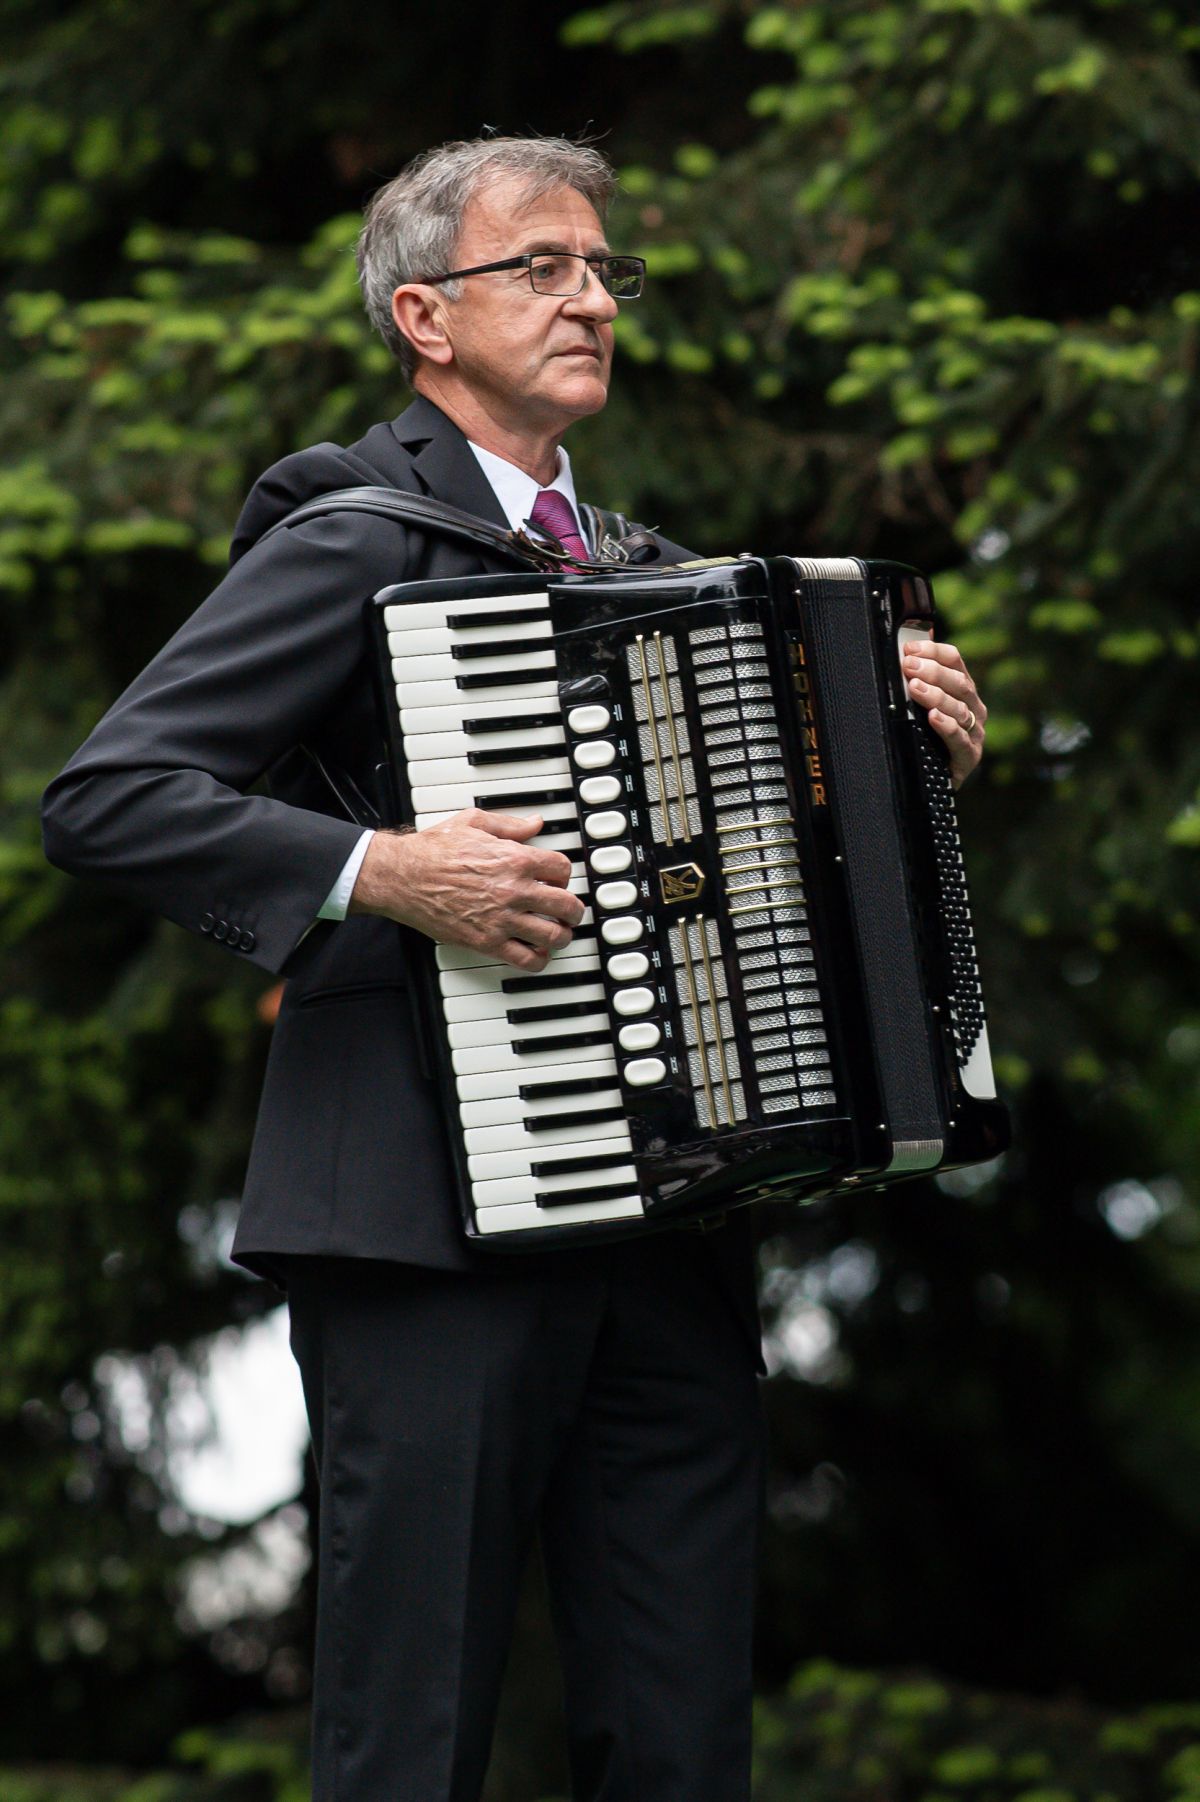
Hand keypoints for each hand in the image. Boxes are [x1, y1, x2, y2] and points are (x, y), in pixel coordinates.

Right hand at [349, 809, 584, 970]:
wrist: (403, 876)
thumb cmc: (433, 850)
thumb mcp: (474, 823)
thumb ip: (510, 825)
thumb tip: (535, 824)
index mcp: (515, 858)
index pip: (562, 869)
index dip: (564, 875)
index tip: (558, 880)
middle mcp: (514, 890)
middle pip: (566, 905)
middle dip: (573, 910)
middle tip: (569, 911)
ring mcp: (502, 919)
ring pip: (553, 935)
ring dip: (561, 935)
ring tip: (558, 933)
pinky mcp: (486, 941)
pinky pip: (526, 959)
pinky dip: (539, 960)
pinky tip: (538, 953)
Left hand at [902, 638, 985, 787]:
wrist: (933, 781)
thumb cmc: (926, 736)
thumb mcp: (920, 706)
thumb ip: (916, 678)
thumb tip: (904, 645)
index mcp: (962, 689)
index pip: (954, 661)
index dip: (933, 651)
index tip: (910, 648)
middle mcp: (973, 707)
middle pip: (959, 682)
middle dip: (932, 671)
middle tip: (909, 666)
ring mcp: (974, 732)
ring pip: (959, 709)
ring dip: (936, 696)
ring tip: (915, 688)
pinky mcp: (969, 756)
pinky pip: (960, 739)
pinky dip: (947, 727)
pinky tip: (933, 718)